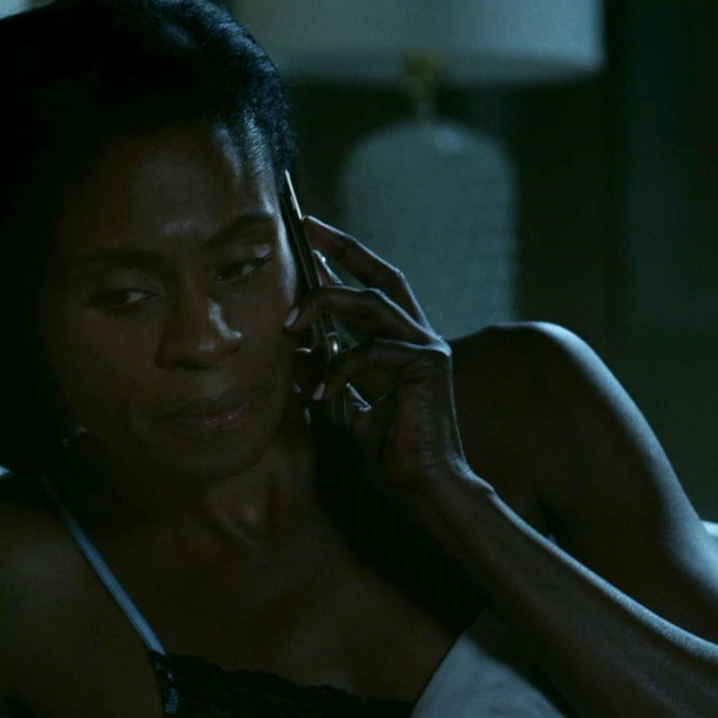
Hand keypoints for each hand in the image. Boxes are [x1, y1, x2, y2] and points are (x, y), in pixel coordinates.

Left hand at [283, 216, 490, 519]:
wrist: (422, 489)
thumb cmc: (389, 456)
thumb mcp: (343, 409)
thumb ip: (326, 376)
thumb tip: (296, 352)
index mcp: (401, 344)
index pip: (372, 288)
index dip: (343, 260)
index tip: (309, 237)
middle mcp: (419, 337)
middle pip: (383, 275)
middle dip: (344, 249)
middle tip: (305, 227)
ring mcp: (428, 347)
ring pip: (373, 303)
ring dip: (325, 305)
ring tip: (288, 324)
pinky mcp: (428, 364)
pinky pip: (373, 351)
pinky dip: (340, 369)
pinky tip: (320, 394)